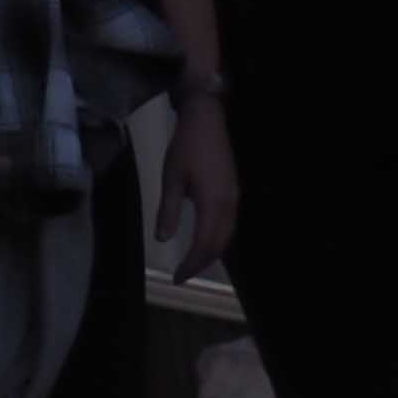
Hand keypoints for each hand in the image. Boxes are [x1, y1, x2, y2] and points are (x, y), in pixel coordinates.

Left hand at [158, 90, 235, 268]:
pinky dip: (218, 240)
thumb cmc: (185, 147)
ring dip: (211, 253)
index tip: (177, 277)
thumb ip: (168, 210)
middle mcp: (228, 204)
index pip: (204, 244)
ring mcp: (234, 197)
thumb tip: (162, 239)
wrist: (207, 120)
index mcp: (212, 202)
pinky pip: (229, 224)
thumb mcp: (171, 179)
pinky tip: (206, 242)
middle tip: (184, 276)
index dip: (191, 264)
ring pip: (227, 236)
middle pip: (219, 244)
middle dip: (201, 263)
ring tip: (193, 264)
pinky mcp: (235, 192)